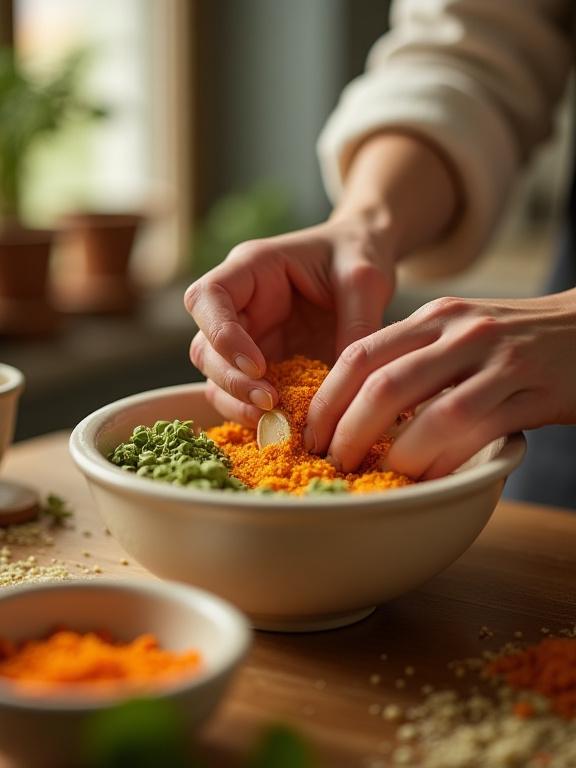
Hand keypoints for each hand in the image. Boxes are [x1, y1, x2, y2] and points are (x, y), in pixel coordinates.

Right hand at [184, 214, 395, 425]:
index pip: (208, 297)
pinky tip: (285, 424)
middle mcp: (239, 303)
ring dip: (237, 402)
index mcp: (252, 267)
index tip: (258, 365)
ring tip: (277, 421)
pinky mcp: (262, 362)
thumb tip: (346, 386)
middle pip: (204, 346)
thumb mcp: (366, 282)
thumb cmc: (358, 254)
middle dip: (230, 381)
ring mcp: (248, 334)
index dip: (221, 335)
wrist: (364, 255)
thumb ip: (356, 326)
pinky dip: (256, 412)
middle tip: (270, 403)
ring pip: (216, 376)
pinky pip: (243, 393)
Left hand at [305, 291, 575, 478]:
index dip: (327, 399)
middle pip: (383, 384)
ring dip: (395, 453)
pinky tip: (428, 476)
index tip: (311, 432)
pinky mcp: (532, 392)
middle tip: (334, 462)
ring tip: (378, 473)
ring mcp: (497, 361)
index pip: (361, 354)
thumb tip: (356, 407)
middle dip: (348, 431)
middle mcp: (460, 332)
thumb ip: (413, 357)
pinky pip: (476, 432)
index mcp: (434, 317)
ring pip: (430, 412)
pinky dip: (444, 459)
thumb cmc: (513, 340)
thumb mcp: (458, 331)